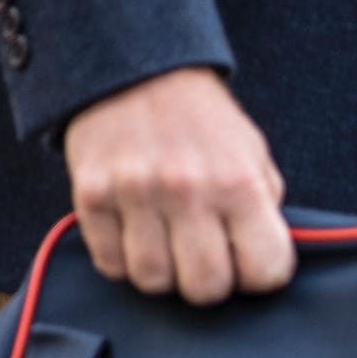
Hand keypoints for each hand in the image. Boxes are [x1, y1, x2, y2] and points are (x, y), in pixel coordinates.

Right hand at [64, 67, 293, 304]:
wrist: (133, 68)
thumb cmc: (202, 121)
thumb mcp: (252, 154)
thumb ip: (264, 207)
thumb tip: (265, 261)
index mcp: (239, 182)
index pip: (265, 270)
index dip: (261, 277)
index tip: (250, 264)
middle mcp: (188, 190)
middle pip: (205, 289)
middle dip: (209, 283)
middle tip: (205, 259)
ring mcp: (135, 194)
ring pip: (153, 282)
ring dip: (163, 274)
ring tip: (168, 246)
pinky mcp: (91, 196)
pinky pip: (109, 264)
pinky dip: (123, 259)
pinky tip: (135, 234)